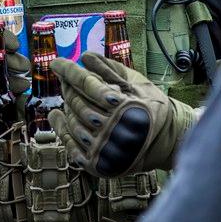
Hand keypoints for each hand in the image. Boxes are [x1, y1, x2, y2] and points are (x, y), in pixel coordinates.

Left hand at [47, 52, 196, 177]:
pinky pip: (70, 145)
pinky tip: (58, 116)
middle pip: (76, 102)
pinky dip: (62, 129)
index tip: (56, 62)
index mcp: (124, 106)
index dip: (68, 70)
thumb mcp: (136, 83)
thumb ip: (109, 69)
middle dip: (68, 87)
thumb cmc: (149, 107)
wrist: (165, 141)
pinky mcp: (98, 165)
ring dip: (67, 107)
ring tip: (68, 97)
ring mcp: (104, 149)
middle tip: (65, 79)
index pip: (86, 83)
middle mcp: (113, 129)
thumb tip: (84, 56)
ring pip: (72, 122)